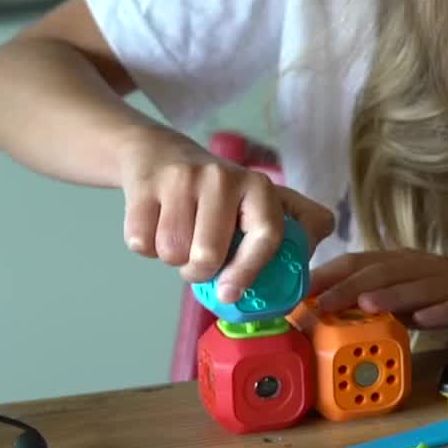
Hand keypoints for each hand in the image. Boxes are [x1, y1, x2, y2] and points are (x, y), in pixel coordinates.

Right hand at [114, 127, 333, 301]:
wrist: (160, 153)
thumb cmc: (219, 193)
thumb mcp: (263, 202)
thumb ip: (297, 229)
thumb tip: (307, 269)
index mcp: (258, 187)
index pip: (265, 235)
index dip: (249, 271)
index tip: (230, 294)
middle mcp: (222, 177)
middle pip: (207, 255)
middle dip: (199, 271)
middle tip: (199, 258)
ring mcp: (181, 178)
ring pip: (171, 251)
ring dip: (172, 258)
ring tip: (180, 236)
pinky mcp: (145, 184)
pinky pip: (140, 241)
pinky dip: (145, 246)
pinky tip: (156, 223)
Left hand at [305, 251, 447, 343]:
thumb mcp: (417, 294)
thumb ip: (384, 299)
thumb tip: (337, 310)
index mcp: (408, 264)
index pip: (363, 262)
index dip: (331, 272)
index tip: (299, 288)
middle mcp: (427, 269)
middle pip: (385, 272)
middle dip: (350, 286)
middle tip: (321, 302)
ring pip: (418, 287)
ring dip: (390, 297)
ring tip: (362, 307)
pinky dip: (439, 313)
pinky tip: (423, 321)